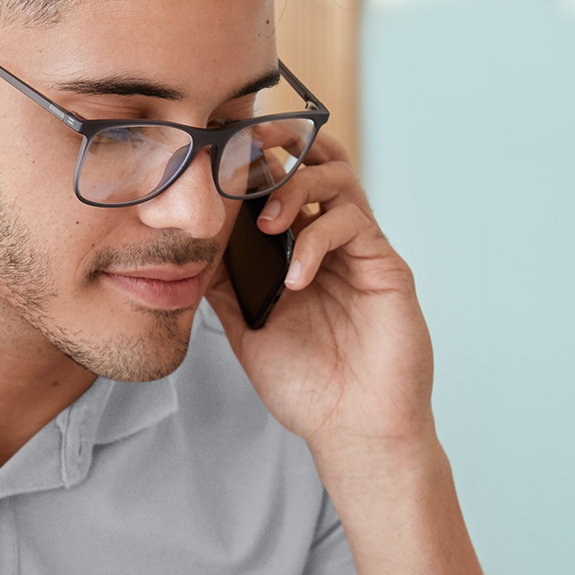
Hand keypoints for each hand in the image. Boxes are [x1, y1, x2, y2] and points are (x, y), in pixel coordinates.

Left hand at [207, 135, 436, 471]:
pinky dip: (317, 240)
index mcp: (301, 248)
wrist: (353, 431)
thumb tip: (188, 245)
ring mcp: (362, 251)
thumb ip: (226, 285)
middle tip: (246, 148)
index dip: (253, 158)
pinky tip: (295, 278)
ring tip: (268, 222)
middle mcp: (333, 241)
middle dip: (281, 144)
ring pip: (338, 178)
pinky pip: (353, 224)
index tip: (217, 156)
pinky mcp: (386, 268)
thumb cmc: (307, 386)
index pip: (281, 181)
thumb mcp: (249, 327)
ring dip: (296, 187)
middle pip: (317, 159)